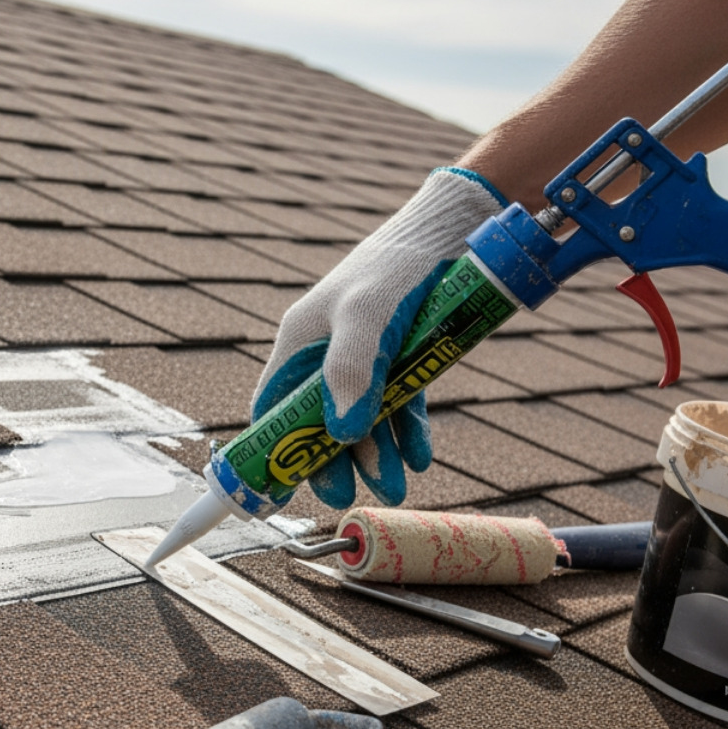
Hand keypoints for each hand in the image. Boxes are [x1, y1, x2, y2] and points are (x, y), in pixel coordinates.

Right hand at [252, 168, 505, 507]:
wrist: (454, 231)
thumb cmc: (398, 268)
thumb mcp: (367, 318)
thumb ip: (351, 373)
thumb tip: (343, 435)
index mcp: (300, 343)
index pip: (273, 409)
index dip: (276, 448)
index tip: (286, 484)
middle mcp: (326, 353)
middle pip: (319, 423)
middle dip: (335, 461)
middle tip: (347, 497)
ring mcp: (366, 357)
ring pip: (363, 419)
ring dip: (378, 455)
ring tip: (398, 487)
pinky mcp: (402, 356)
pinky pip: (398, 404)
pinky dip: (408, 432)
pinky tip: (421, 457)